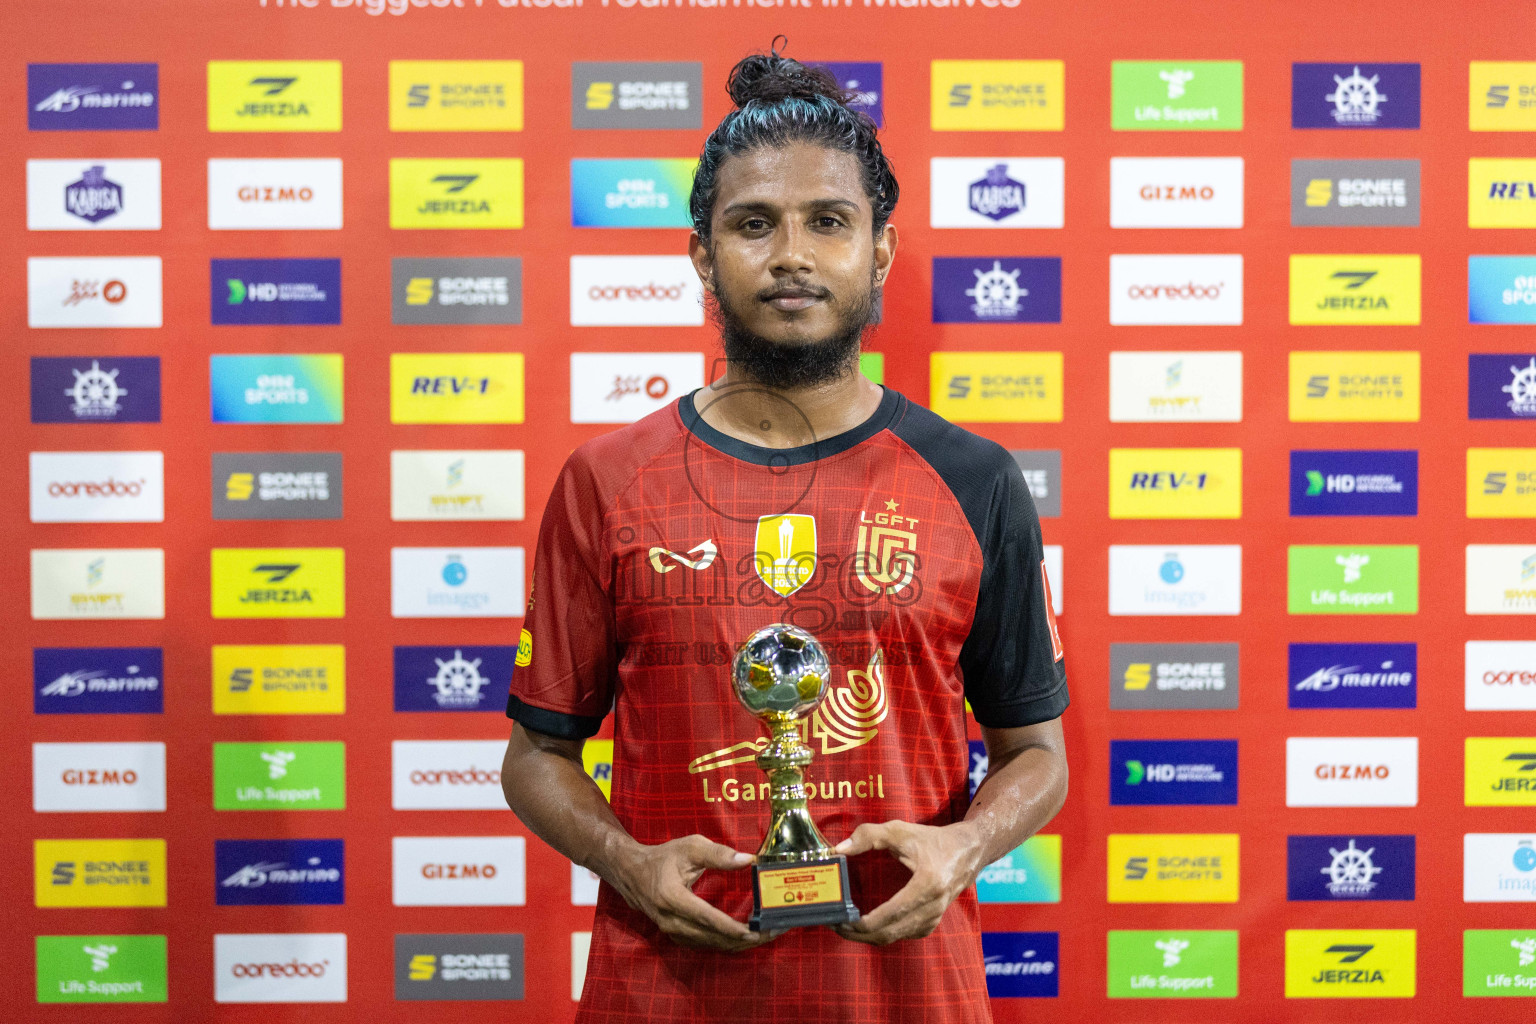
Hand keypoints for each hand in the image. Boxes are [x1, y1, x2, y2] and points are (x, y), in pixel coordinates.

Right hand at [608, 834, 777, 951]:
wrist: (631, 873)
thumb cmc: (662, 858)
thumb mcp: (689, 847)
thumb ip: (718, 854)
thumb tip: (748, 860)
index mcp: (671, 897)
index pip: (705, 917)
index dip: (729, 926)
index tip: (752, 930)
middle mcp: (670, 920)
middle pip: (711, 937)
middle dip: (744, 938)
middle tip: (771, 932)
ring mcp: (672, 932)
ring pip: (710, 945)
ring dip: (739, 943)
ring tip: (765, 936)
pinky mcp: (677, 936)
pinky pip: (706, 945)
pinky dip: (727, 943)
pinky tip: (746, 938)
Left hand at [832, 820, 981, 945]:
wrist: (968, 851)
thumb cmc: (933, 840)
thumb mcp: (900, 830)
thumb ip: (868, 836)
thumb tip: (839, 849)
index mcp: (927, 885)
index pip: (891, 914)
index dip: (864, 923)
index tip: (842, 919)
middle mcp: (933, 907)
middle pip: (889, 933)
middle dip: (858, 934)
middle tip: (835, 924)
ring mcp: (933, 918)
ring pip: (895, 937)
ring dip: (867, 936)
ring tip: (844, 926)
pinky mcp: (931, 923)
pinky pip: (903, 935)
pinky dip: (882, 934)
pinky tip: (865, 926)